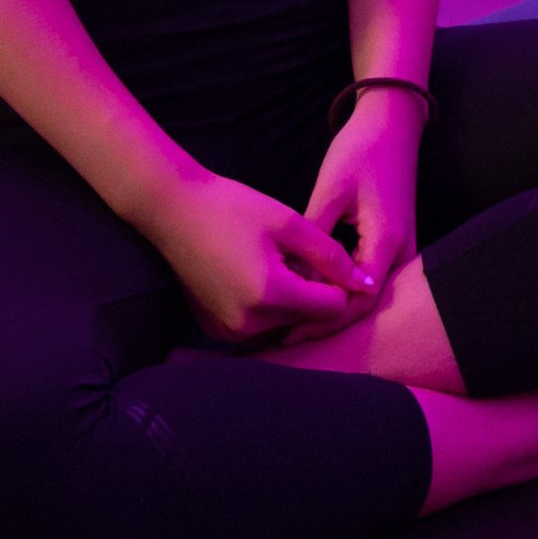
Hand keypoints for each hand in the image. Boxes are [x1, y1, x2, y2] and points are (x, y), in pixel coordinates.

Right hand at [139, 170, 365, 348]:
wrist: (172, 210)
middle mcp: (248, 324)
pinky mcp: (217, 330)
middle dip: (313, 291)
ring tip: (275, 261)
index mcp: (270, 296)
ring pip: (285, 324)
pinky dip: (267, 306)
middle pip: (308, 319)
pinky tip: (254, 273)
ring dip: (291, 299)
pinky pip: (259, 326)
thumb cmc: (231, 207)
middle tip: (297, 254)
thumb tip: (365, 284)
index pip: (331, 308)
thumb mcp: (288, 223)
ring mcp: (229, 331)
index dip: (338, 282)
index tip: (328, 257)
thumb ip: (330, 255)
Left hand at [299, 94, 423, 327]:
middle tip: (282, 333)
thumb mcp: (331, 192)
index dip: (323, 319)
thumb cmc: (361, 151)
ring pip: (367, 291)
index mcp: (387, 242)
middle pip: (365, 302)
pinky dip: (341, 286)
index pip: (359, 300)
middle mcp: (401, 252)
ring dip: (333, 305)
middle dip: (326, 320)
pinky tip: (311, 287)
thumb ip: (316, 239)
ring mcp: (401, 247)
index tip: (287, 330)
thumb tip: (296, 279)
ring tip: (290, 317)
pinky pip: (368, 275)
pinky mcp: (392, 240)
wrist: (393, 124)